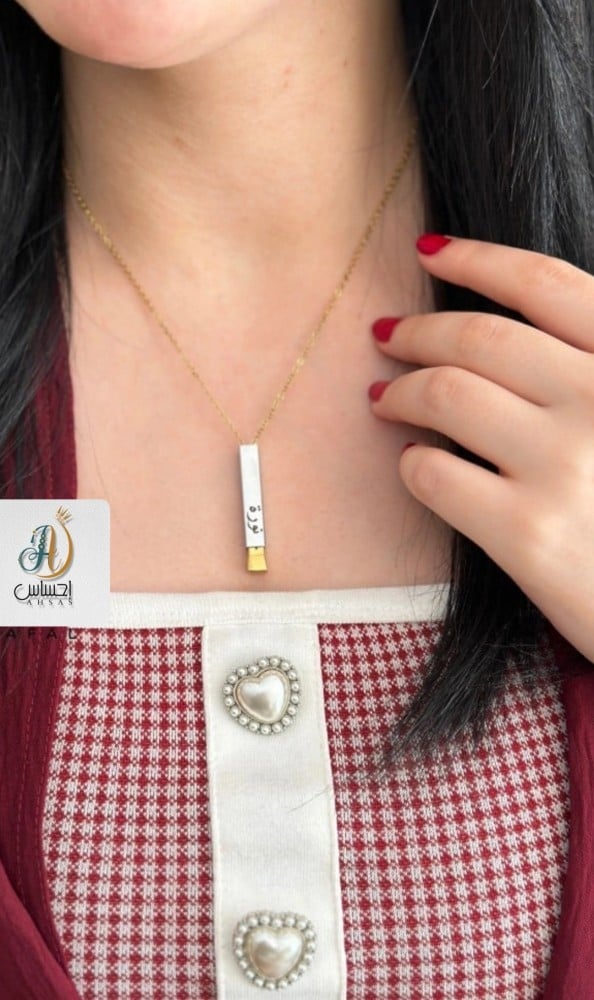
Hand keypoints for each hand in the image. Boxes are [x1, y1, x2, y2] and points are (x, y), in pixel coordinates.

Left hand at [369, 234, 593, 662]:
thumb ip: (590, 366)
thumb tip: (512, 326)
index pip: (545, 284)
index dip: (477, 259)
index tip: (430, 253)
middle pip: (480, 338)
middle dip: (419, 329)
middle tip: (388, 335)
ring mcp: (566, 466)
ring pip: (446, 394)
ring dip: (401, 390)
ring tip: (385, 397)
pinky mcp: (530, 535)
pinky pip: (435, 475)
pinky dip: (413, 463)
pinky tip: (416, 463)